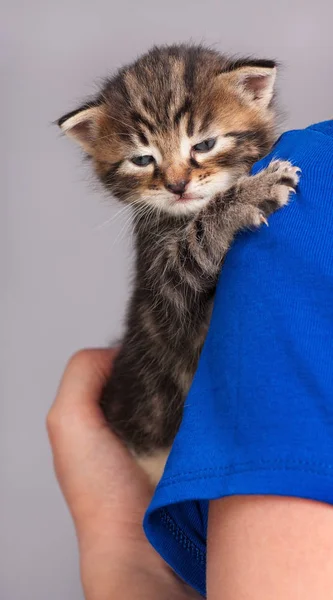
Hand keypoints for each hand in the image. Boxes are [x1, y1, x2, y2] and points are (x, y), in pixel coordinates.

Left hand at [47, 348, 199, 599]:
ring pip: (186, 390)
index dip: (141, 351)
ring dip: (195, 385)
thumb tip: (120, 352)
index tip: (158, 345)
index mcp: (105, 410)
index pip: (127, 361)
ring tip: (202, 382)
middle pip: (160, 373)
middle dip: (172, 365)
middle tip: (184, 362)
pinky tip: (211, 403)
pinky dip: (209, 407)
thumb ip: (82, 374)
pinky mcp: (196, 449)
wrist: (141, 546)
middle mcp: (138, 420)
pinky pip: (206, 415)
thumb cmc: (102, 493)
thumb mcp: (68, 421)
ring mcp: (170, 434)